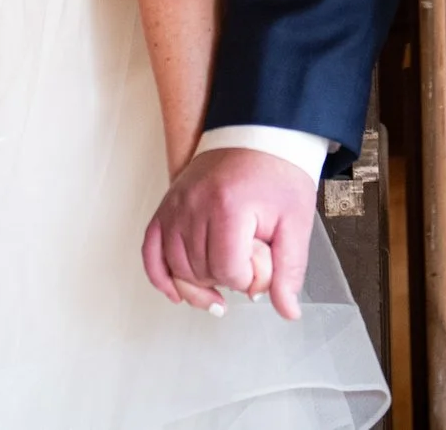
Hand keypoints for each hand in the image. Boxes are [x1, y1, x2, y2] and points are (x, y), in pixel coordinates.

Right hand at [144, 147, 316, 319]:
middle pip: (202, 272)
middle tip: (248, 262)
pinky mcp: (167, 205)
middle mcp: (194, 205)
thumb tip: (287, 310)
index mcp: (228, 207)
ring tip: (223, 279)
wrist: (258, 135)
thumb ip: (290, 268)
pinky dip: (161, 275)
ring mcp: (176, 205)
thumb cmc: (277, 174)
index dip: (250, 279)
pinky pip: (150, 250)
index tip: (263, 264)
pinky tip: (176, 292)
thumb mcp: (295, 221)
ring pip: (177, 267)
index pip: (229, 271)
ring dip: (199, 282)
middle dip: (228, 279)